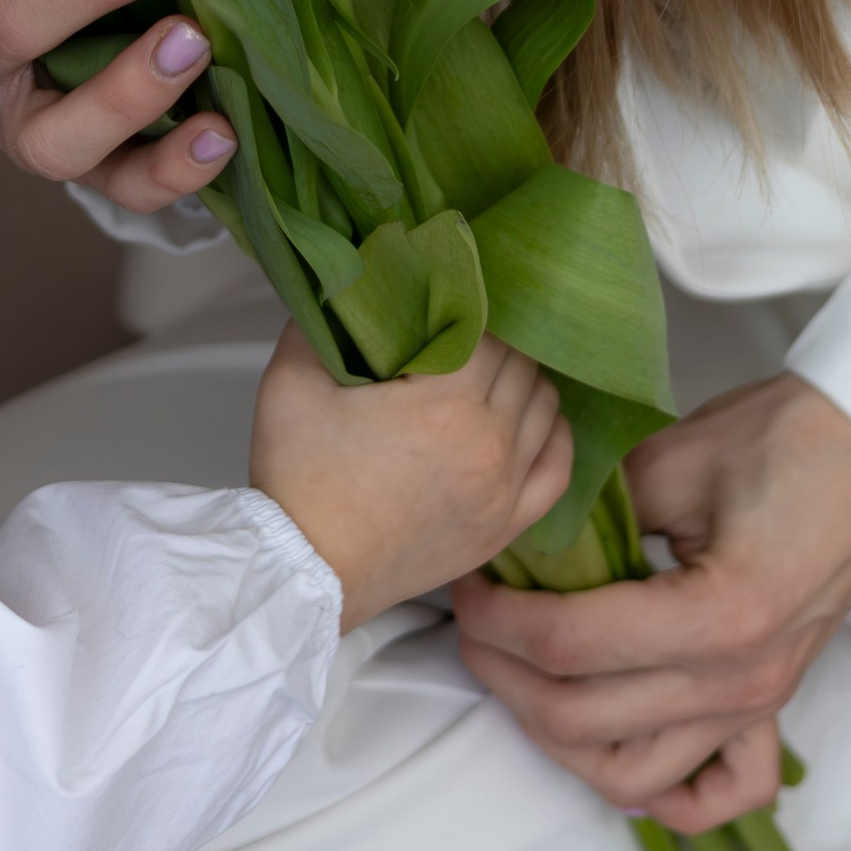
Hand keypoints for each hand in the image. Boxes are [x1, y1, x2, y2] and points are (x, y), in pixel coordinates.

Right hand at [251, 324, 573, 633]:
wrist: (306, 572)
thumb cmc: (299, 482)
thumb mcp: (291, 382)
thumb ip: (318, 319)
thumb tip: (342, 278)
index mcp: (444, 404)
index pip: (490, 329)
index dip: (470, 306)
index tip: (448, 299)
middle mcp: (489, 444)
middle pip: (524, 363)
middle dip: (495, 342)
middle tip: (462, 335)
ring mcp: (504, 490)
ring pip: (547, 407)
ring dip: (523, 382)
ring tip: (487, 375)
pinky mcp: (506, 526)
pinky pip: (559, 467)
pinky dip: (552, 435)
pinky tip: (529, 421)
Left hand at [448, 375, 850, 829]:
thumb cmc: (791, 436)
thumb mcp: (673, 461)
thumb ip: (592, 514)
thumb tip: (520, 547)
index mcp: (718, 619)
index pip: (569, 647)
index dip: (496, 620)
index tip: (466, 585)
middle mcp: (741, 682)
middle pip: (581, 719)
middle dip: (503, 673)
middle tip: (471, 621)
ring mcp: (761, 703)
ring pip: (630, 774)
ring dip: (556, 735)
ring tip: (518, 673)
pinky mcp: (773, 704)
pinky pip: (719, 791)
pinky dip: (662, 791)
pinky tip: (616, 748)